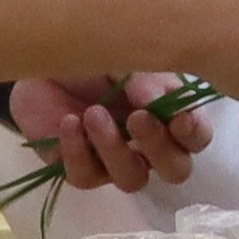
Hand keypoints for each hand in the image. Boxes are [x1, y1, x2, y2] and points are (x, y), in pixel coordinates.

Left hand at [13, 72, 212, 193]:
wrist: (42, 61)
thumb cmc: (93, 58)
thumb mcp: (124, 60)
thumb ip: (144, 81)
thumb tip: (157, 103)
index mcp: (169, 116)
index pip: (197, 137)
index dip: (194, 134)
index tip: (179, 119)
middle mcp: (149, 146)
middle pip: (175, 169)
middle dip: (158, 147)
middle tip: (137, 118)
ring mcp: (114, 162)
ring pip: (131, 179)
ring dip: (115, 149)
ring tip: (93, 113)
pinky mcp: (80, 169)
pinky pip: (86, 177)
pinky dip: (78, 151)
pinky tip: (69, 122)